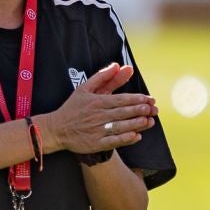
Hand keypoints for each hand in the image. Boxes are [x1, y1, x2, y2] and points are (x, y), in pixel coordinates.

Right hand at [37, 63, 157, 155]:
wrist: (56, 129)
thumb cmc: (72, 108)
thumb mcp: (84, 89)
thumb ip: (102, 77)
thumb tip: (117, 65)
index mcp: (96, 102)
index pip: (120, 99)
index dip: (135, 99)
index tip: (148, 99)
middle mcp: (97, 116)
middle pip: (122, 112)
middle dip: (139, 111)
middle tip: (152, 109)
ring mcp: (96, 130)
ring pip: (120, 127)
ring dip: (136, 124)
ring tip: (149, 121)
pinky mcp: (95, 144)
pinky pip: (113, 141)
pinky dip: (125, 139)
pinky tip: (136, 136)